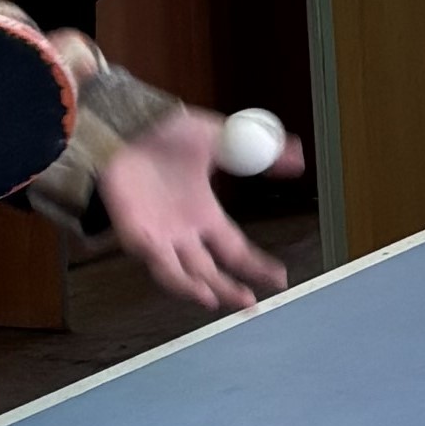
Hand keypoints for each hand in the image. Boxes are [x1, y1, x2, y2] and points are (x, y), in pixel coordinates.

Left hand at [92, 108, 294, 314]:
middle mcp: (182, 231)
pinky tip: (197, 290)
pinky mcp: (137, 233)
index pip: (235, 249)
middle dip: (232, 288)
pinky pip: (159, 264)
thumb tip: (299, 159)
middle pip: (211, 270)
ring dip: (204, 289)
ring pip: (184, 274)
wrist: (125, 121)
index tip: (280, 280)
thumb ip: (259, 152)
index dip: (257, 265)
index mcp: (203, 213)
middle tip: (253, 304)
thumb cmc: (166, 132)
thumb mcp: (222, 139)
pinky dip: (178, 279)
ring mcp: (158, 235)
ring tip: (224, 300)